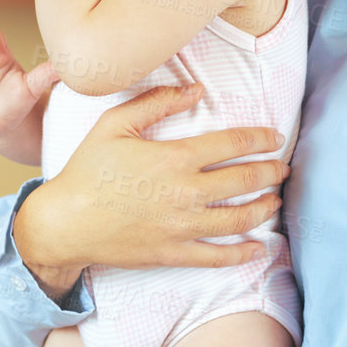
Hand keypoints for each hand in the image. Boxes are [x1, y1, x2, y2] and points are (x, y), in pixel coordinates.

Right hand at [13, 83, 291, 297]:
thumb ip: (157, 102)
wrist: (64, 222)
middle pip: (245, 181)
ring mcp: (182, 226)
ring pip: (240, 218)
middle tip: (282, 168)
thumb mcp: (114, 124)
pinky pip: (218, 257)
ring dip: (264, 208)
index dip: (260, 140)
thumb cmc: (87, 171)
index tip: (274, 138)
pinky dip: (243, 253)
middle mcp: (186, 193)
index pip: (233, 144)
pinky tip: (258, 248)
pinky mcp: (174, 253)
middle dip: (271, 173)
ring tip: (275, 200)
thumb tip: (196, 90)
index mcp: (174, 157)